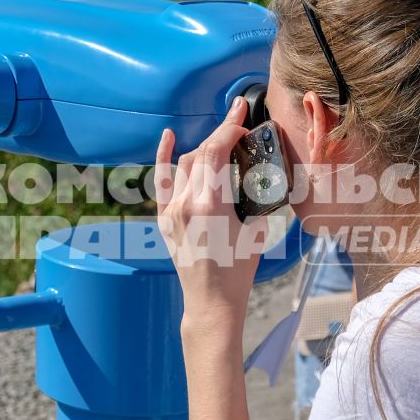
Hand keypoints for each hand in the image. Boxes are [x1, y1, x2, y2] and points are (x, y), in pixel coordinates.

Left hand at [154, 97, 275, 329]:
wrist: (211, 301)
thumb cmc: (237, 270)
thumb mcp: (254, 229)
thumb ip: (253, 197)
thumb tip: (258, 173)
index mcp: (210, 205)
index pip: (216, 152)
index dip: (230, 129)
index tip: (243, 118)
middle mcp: (186, 203)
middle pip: (201, 153)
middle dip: (220, 132)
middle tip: (237, 119)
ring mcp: (171, 210)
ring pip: (184, 163)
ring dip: (203, 148)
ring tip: (222, 141)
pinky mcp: (164, 218)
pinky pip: (161, 180)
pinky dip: (164, 156)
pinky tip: (168, 136)